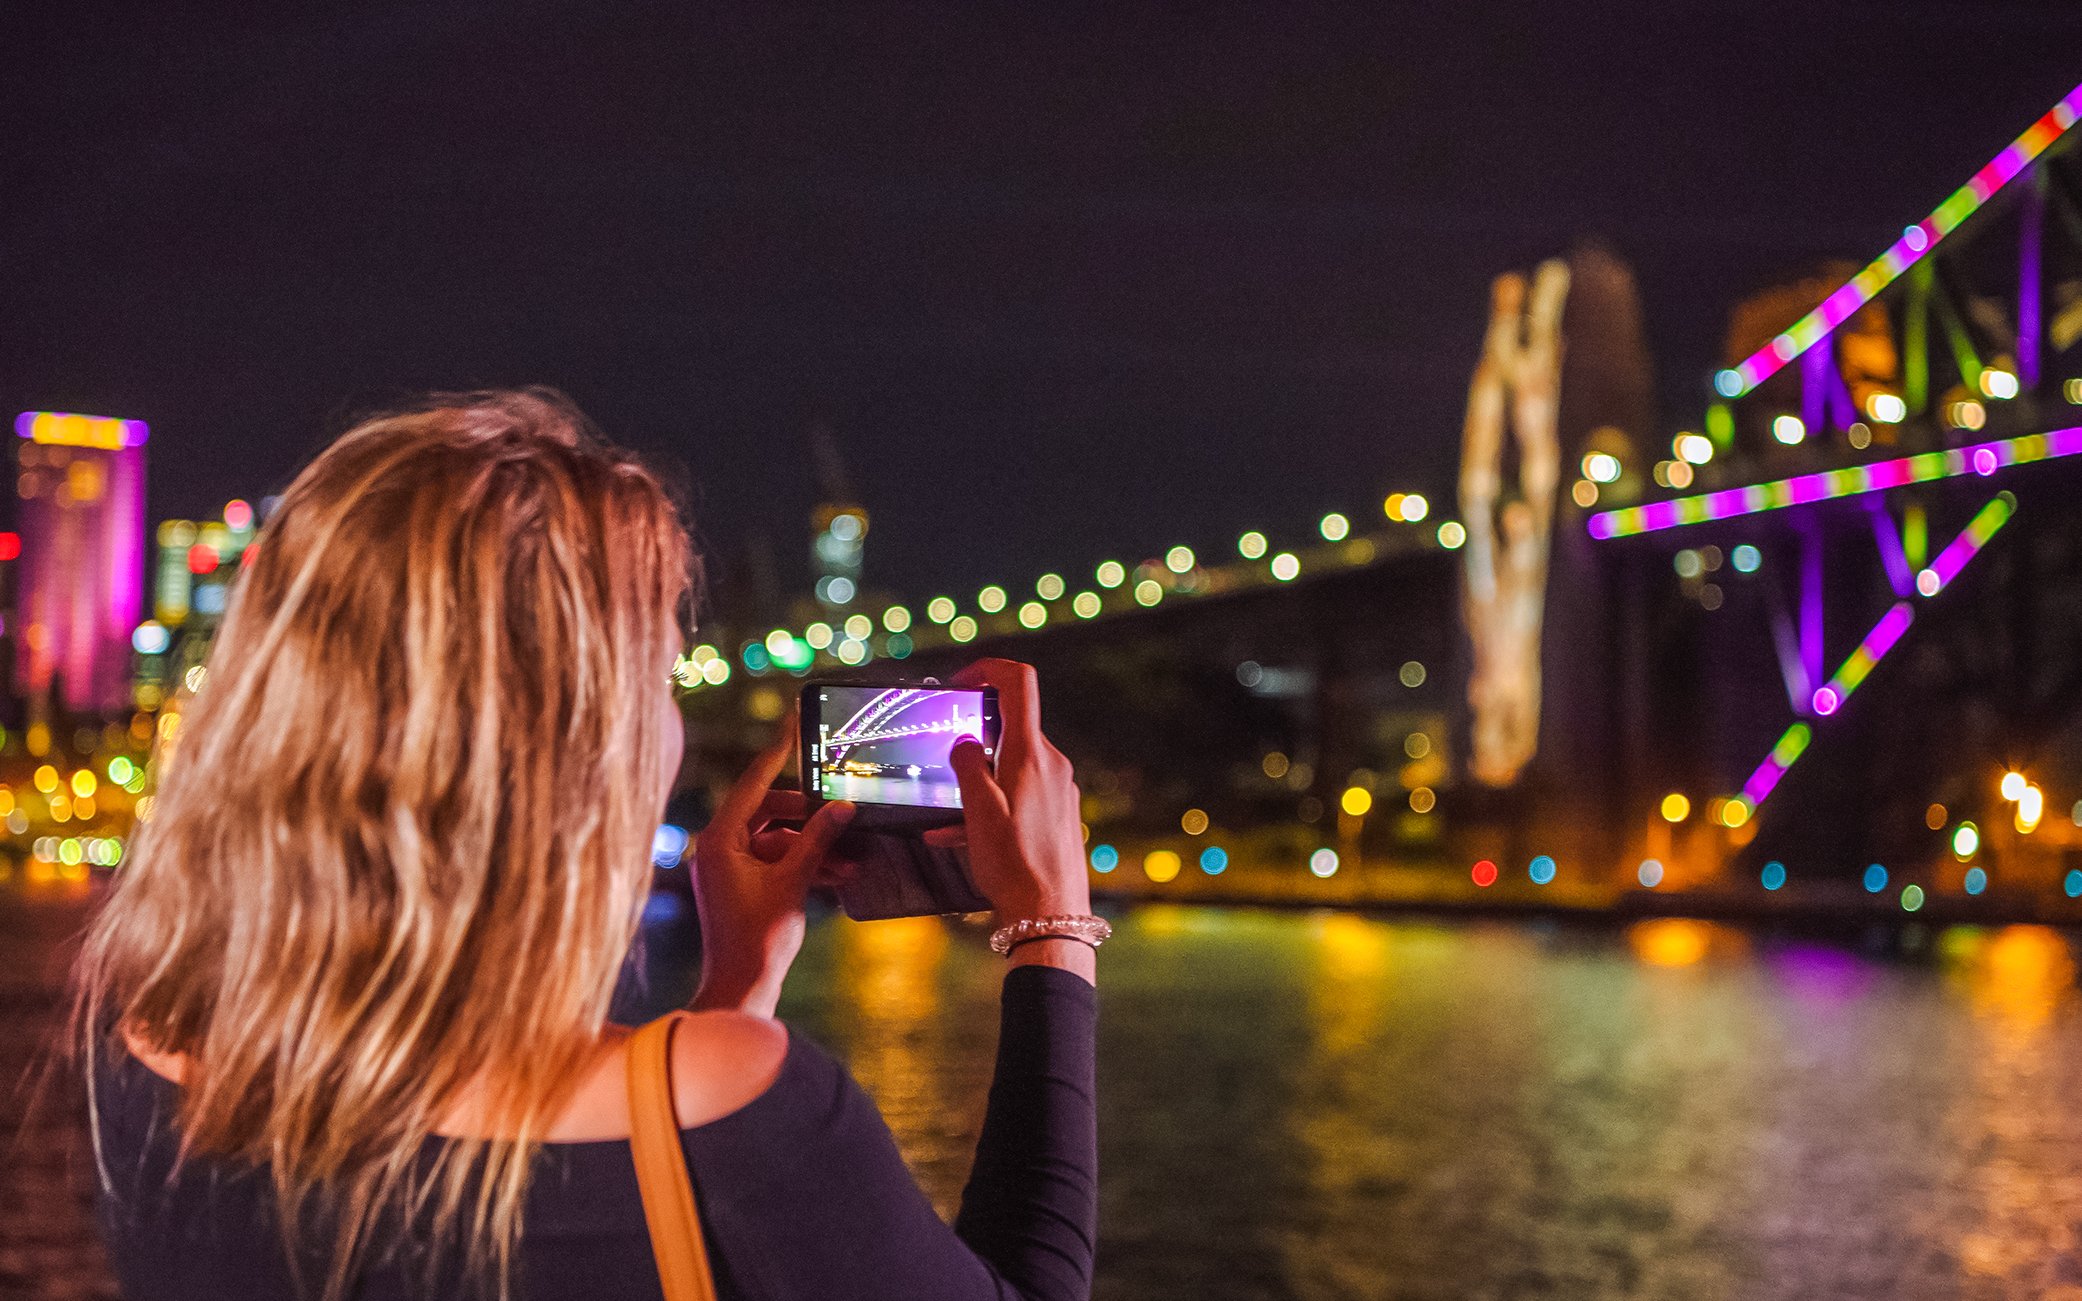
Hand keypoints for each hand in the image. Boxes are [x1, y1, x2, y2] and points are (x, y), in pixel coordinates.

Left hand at [691, 715, 855, 1017]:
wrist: (740, 990)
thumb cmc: (758, 939)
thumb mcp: (794, 881)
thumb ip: (818, 839)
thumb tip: (841, 807)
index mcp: (718, 840)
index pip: (752, 784)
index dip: (778, 754)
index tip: (793, 724)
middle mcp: (716, 849)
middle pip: (768, 811)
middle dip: (809, 817)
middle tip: (842, 816)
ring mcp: (726, 869)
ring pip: (776, 839)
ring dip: (812, 847)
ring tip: (850, 857)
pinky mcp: (738, 887)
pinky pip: (773, 861)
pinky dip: (802, 865)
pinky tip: (837, 874)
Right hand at [923, 659, 1089, 922]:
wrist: (1051, 917)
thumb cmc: (1014, 866)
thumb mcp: (978, 813)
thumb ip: (968, 766)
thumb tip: (965, 741)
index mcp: (1031, 755)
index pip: (1019, 682)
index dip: (988, 669)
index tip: (960, 683)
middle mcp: (1052, 765)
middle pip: (1011, 727)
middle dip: (973, 739)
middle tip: (942, 760)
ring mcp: (1059, 789)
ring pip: (1011, 766)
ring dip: (978, 781)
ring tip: (946, 816)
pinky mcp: (1059, 814)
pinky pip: (1020, 795)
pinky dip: (992, 805)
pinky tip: (961, 837)